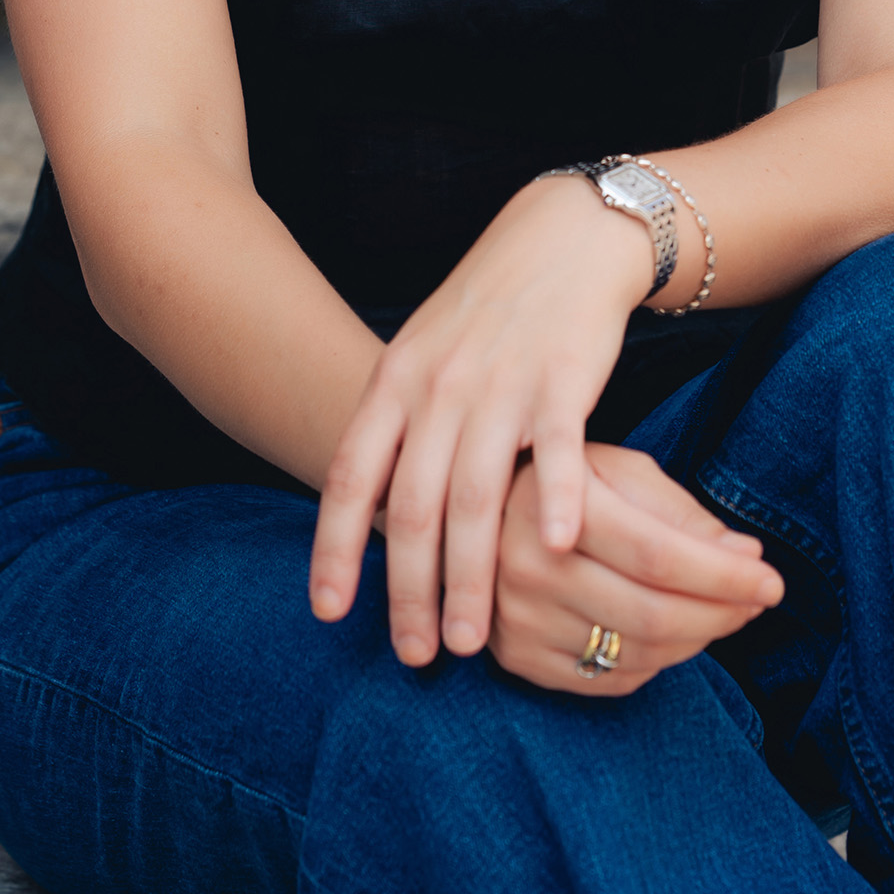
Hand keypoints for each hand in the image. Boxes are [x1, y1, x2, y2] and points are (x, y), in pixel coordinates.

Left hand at [309, 173, 664, 662]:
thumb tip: (370, 514)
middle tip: (415, 655)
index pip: (352, 475)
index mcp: (397, 382)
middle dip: (409, 589)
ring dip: (471, 575)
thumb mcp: (422, 356)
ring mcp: (502, 384)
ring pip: (477, 497)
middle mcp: (440, 387)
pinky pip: (558, 449)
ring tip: (471, 640)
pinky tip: (556, 550)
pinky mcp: (564, 379)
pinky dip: (558, 500)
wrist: (560, 239)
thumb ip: (396, 426)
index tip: (329, 612)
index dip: (335, 547)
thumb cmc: (487, 311)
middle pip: (414, 505)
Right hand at [489, 444, 783, 695]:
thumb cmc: (565, 483)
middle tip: (757, 601)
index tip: (772, 581)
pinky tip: (673, 635)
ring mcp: (517, 619)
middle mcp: (528, 567)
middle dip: (722, 613)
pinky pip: (609, 680)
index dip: (724, 575)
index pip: (659, 556)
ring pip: (636, 653)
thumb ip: (682, 514)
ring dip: (697, 640)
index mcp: (556, 505)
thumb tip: (747, 556)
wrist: (475, 512)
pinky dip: (657, 663)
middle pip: (652, 614)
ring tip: (723, 613)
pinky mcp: (516, 659)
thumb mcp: (621, 472)